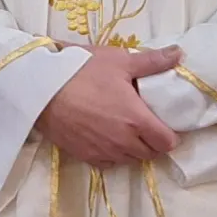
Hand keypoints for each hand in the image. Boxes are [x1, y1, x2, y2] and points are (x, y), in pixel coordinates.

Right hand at [35, 45, 182, 166]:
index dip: (168, 132)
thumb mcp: (116, 61)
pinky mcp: (84, 155)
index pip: (168, 142)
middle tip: (141, 122)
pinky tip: (103, 137)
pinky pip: (109, 163)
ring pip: (130, 159)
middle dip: (151, 140)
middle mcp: (123, 142)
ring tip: (121, 128)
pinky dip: (111, 154)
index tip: (159, 120)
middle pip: (151, 153)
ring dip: (131, 148)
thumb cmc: (78, 71)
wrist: (38, 87)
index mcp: (137, 120)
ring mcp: (104, 151)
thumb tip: (179, 54)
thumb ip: (151, 61)